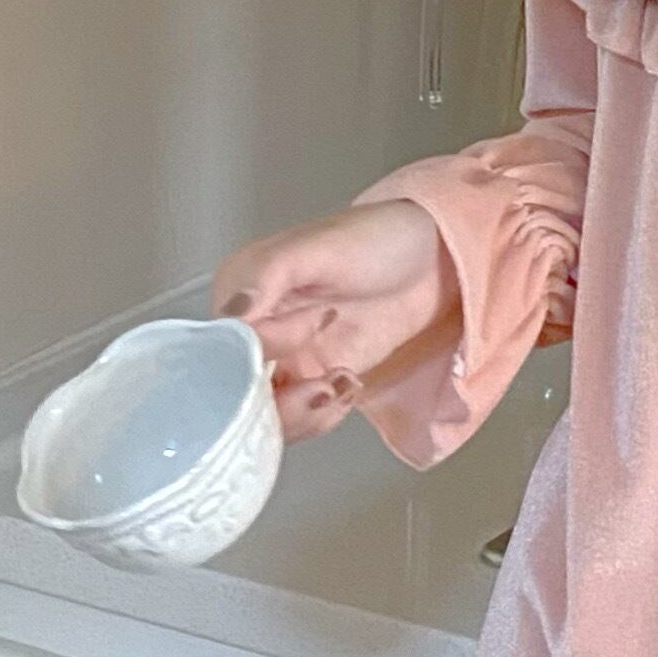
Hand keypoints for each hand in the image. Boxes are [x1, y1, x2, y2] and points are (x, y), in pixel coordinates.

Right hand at [211, 198, 440, 440]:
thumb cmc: (374, 238)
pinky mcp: (315, 380)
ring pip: (265, 415)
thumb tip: (230, 315)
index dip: (261, 354)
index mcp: (239, 294)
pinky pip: (299, 418)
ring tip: (342, 383)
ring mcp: (285, 361)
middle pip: (236, 393)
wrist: (433, 258)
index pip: (224, 346)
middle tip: (324, 387)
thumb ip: (267, 276)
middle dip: (277, 402)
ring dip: (302, 414)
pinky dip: (321, 416)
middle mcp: (253, 333)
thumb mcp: (317, 247)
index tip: (312, 333)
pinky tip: (350, 387)